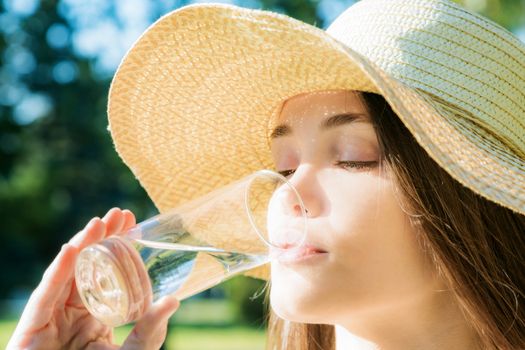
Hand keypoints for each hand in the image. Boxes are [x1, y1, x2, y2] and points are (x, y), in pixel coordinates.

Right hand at [7, 208, 179, 349]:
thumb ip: (151, 330)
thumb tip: (173, 300)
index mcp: (94, 311)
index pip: (105, 271)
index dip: (116, 246)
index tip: (132, 223)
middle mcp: (72, 308)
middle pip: (86, 265)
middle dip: (101, 237)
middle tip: (119, 215)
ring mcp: (52, 314)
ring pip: (66, 272)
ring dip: (82, 245)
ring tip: (100, 223)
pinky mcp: (34, 324)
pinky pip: (45, 294)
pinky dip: (58, 271)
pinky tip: (71, 250)